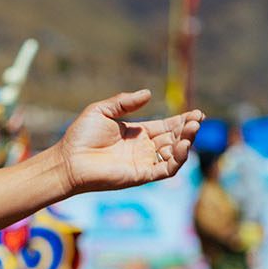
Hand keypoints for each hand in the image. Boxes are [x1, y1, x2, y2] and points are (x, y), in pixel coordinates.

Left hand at [52, 90, 200, 194]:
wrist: (69, 160)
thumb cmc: (81, 135)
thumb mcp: (102, 110)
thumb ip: (124, 102)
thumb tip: (148, 93)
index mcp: (137, 133)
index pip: (166, 126)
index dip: (182, 120)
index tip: (197, 113)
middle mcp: (144, 148)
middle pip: (174, 138)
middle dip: (188, 129)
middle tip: (197, 118)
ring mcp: (144, 162)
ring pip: (174, 153)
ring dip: (186, 142)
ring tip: (192, 128)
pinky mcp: (142, 175)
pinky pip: (166, 168)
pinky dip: (177, 158)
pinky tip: (182, 145)